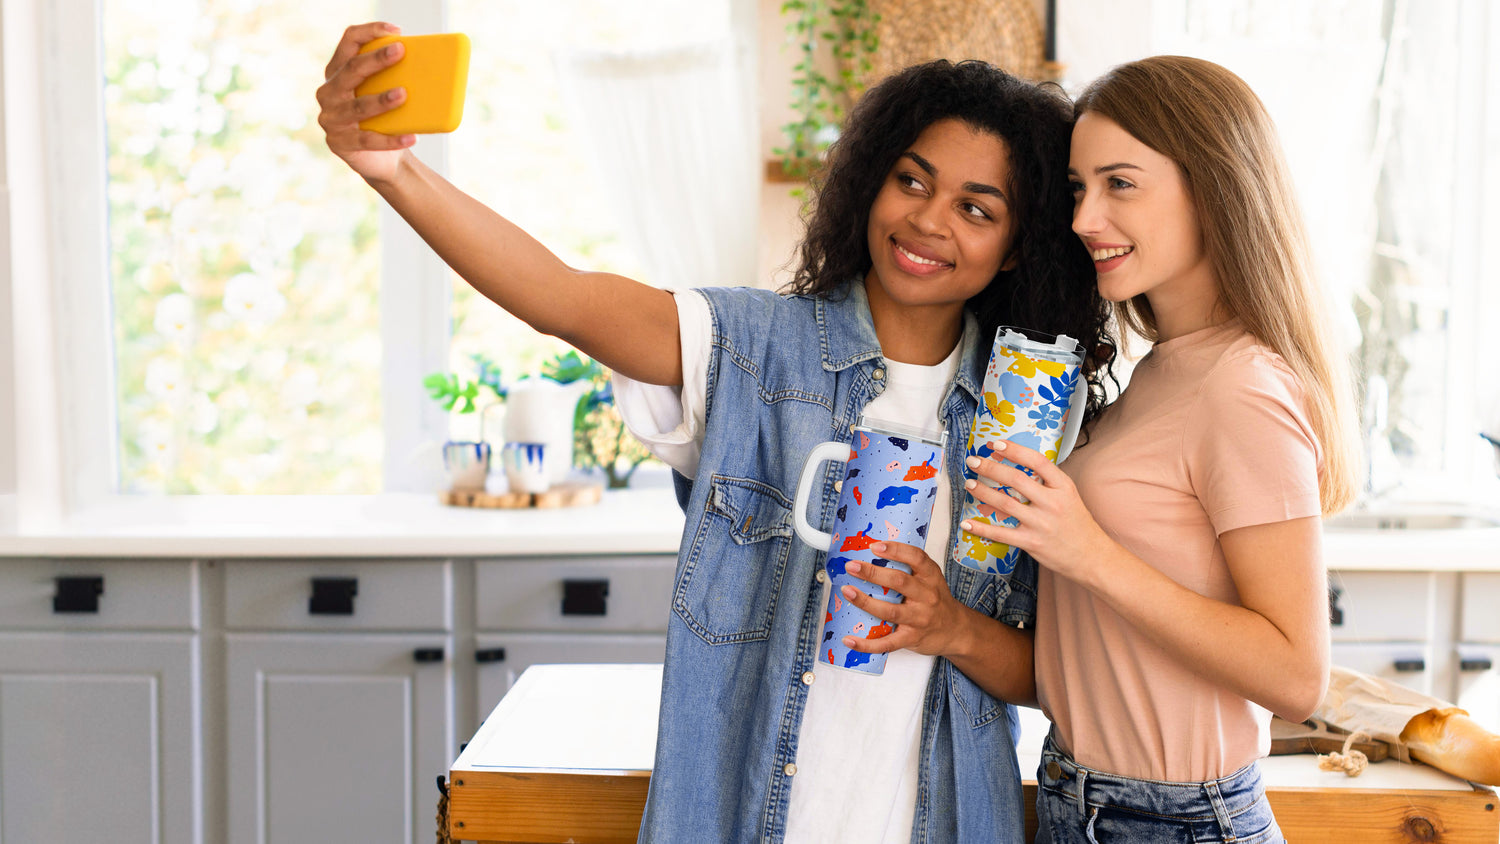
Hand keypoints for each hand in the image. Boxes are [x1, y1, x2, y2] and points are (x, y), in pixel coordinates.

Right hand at [315, 22, 417, 183]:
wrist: (383, 160)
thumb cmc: (386, 119)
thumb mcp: (387, 94)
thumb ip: (395, 77)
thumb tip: (430, 64)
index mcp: (338, 72)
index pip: (349, 42)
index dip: (369, 32)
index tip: (396, 32)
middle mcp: (329, 92)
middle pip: (351, 70)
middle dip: (376, 60)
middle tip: (400, 52)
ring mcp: (331, 119)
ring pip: (357, 107)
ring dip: (381, 100)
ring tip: (403, 94)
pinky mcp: (341, 143)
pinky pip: (368, 140)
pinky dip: (391, 139)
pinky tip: (411, 137)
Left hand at [836, 541, 966, 657]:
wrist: (956, 631)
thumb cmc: (937, 601)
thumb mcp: (931, 579)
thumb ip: (909, 568)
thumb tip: (872, 554)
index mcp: (931, 577)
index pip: (916, 558)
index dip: (896, 550)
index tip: (875, 546)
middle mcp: (927, 597)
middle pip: (899, 582)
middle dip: (873, 573)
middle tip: (852, 566)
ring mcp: (919, 619)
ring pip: (891, 611)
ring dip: (866, 602)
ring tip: (848, 592)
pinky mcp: (911, 638)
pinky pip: (887, 643)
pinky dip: (867, 644)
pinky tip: (849, 639)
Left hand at [961, 440, 1111, 584]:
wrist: (1091, 556)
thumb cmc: (1077, 524)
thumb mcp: (1069, 495)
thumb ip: (1048, 481)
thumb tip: (1019, 464)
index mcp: (1063, 487)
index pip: (1037, 461)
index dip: (1015, 450)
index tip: (996, 444)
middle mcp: (1053, 503)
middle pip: (1016, 479)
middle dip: (990, 468)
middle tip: (974, 461)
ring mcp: (1041, 523)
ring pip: (1005, 503)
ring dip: (983, 492)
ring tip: (970, 483)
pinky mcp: (1031, 542)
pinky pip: (1001, 533)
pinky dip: (981, 528)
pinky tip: (967, 522)